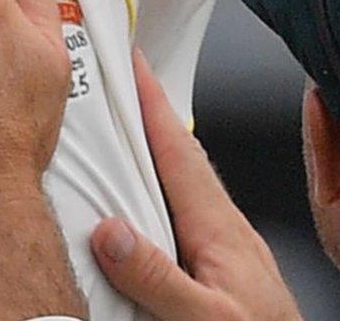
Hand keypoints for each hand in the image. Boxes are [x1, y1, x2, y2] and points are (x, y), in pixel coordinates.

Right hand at [91, 53, 303, 320]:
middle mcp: (227, 236)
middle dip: (150, 121)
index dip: (153, 104)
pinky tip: (148, 218)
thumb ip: (160, 279)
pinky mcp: (228, 278)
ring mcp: (229, 255)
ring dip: (156, 161)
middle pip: (182, 163)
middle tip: (118, 87)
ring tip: (123, 139)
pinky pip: (187, 223)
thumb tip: (110, 231)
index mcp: (221, 233)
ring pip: (185, 193)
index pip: (180, 153)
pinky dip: (163, 203)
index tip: (130, 61)